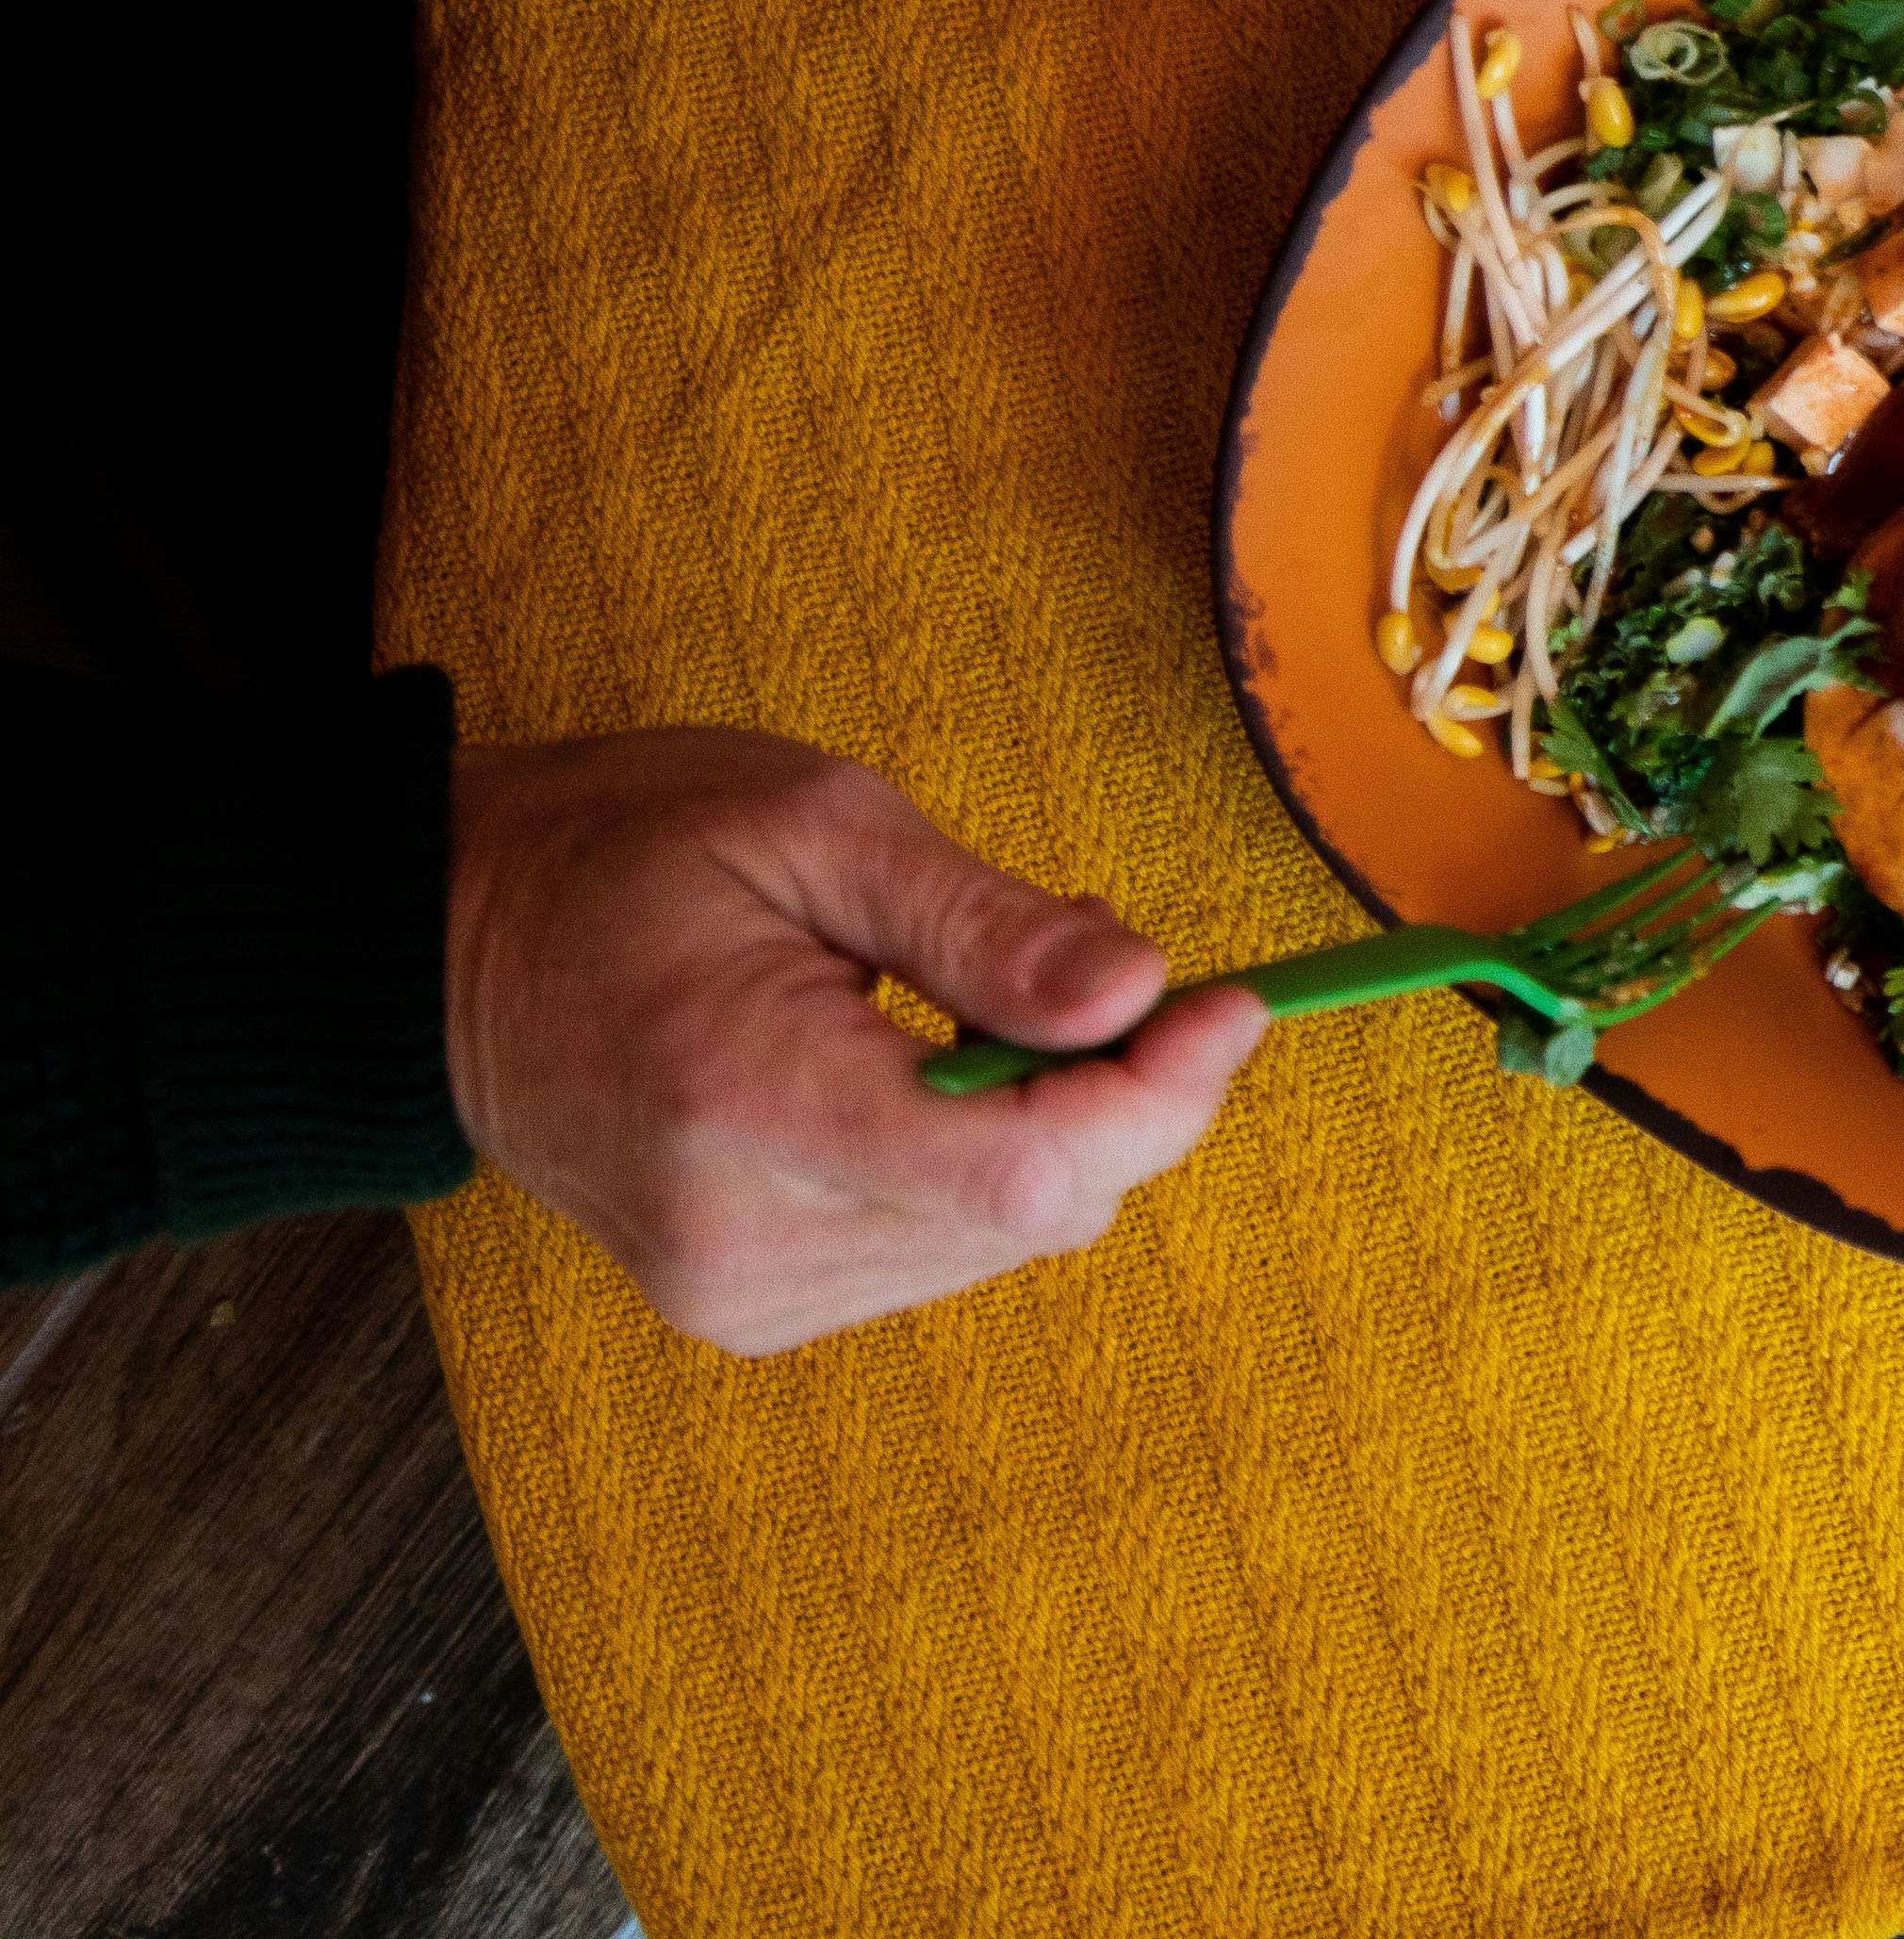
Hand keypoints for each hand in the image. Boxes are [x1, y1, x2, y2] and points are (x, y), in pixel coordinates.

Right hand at [445, 729, 1267, 1354]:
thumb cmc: (623, 855)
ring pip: (1003, 1237)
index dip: (1158, 1093)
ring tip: (989, 1001)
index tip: (1231, 1000)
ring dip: (1051, 1125)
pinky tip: (930, 1071)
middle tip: (1117, 973)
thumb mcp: (816, 827)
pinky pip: (939, 1249)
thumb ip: (986, 925)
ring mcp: (738, 1291)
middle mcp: (743, 1234)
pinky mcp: (745, 1308)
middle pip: (1033, 1209)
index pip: (1025, 1166)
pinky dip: (981, 1163)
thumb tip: (1142, 988)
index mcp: (749, 1100)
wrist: (440, 954)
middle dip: (1122, 1095)